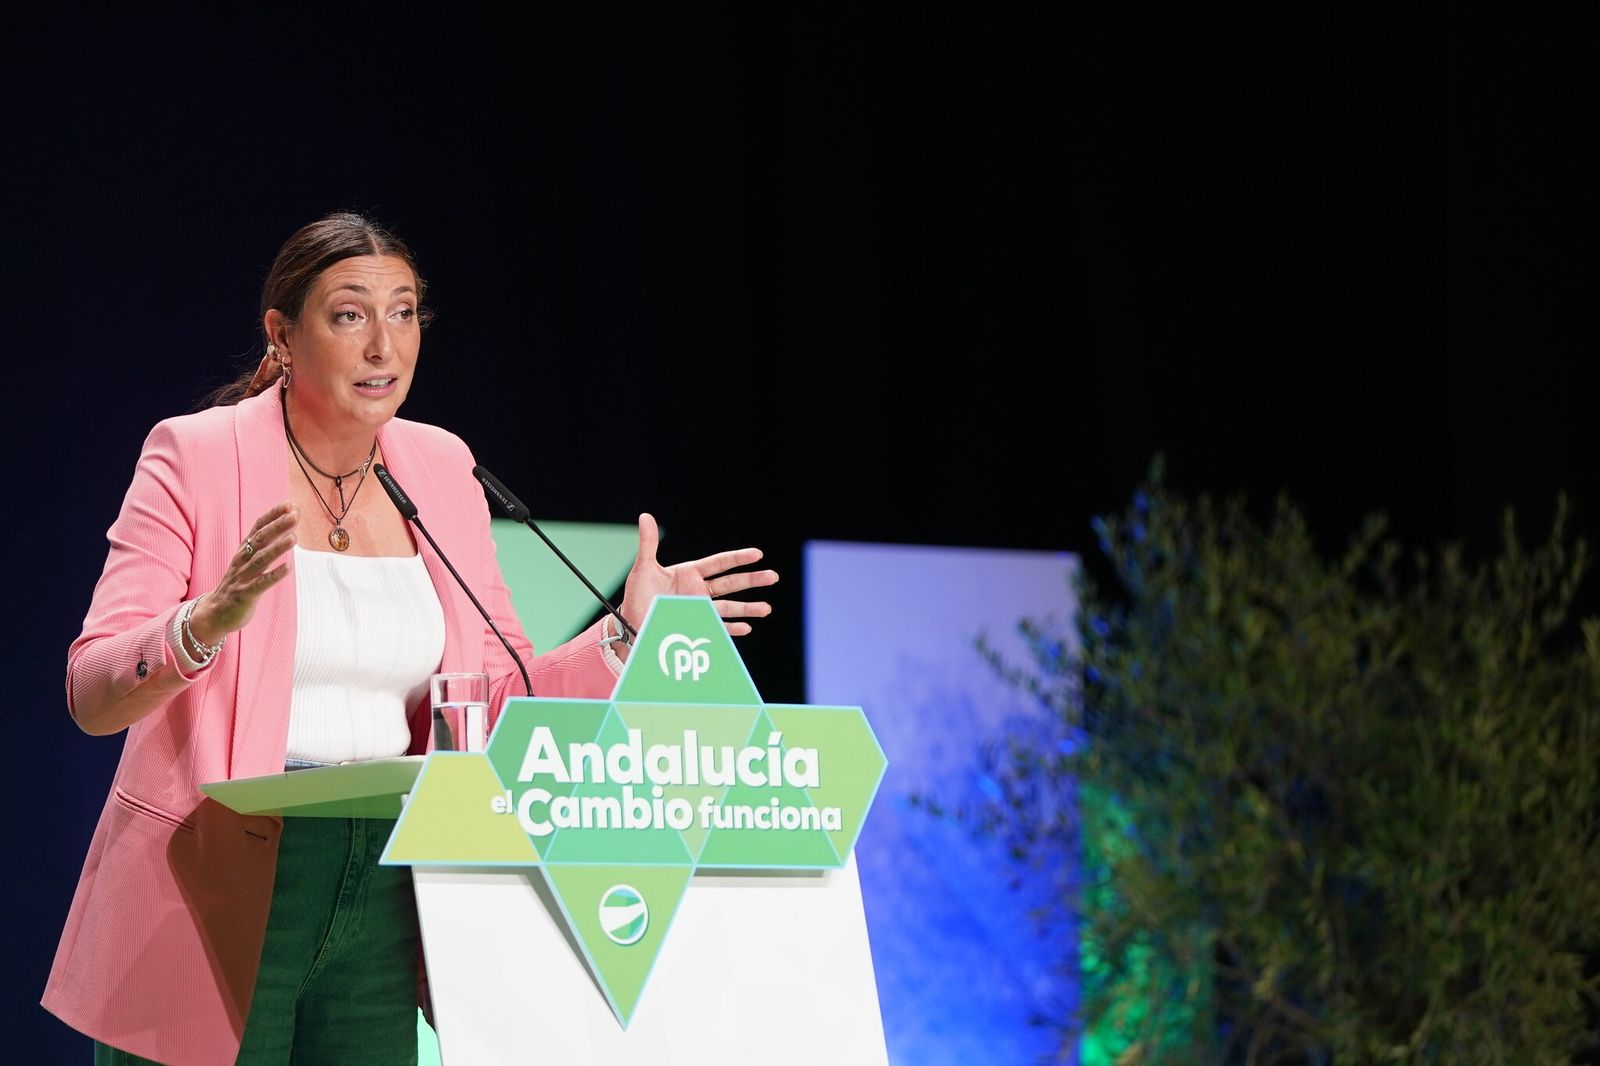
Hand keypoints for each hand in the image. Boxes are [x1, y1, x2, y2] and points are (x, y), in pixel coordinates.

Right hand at [188, 503, 298, 645]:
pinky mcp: (244, 594)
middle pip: (260, 540)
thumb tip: (287, 528)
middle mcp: (242, 560)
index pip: (257, 528)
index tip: (288, 504)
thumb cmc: (237, 584)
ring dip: (277, 548)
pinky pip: (260, 584)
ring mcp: (242, 577)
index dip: (272, 515)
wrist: (214, 613)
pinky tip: (288, 568)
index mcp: (243, 551)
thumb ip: (264, 546)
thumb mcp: (247, 561)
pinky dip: (274, 575)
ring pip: (260, 559)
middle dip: (278, 526)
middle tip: (295, 514)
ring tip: (294, 537)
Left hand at [616, 513, 777, 652]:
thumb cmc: (638, 595)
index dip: (738, 558)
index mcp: (690, 574)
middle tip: (773, 576)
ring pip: (730, 607)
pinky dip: (732, 628)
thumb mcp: (643, 569)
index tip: (757, 554)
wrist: (633, 623)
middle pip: (731, 584)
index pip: (719, 563)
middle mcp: (699, 591)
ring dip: (748, 608)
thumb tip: (645, 516)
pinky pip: (718, 627)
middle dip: (752, 580)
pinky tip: (746, 627)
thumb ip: (648, 544)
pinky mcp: (697, 626)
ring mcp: (700, 609)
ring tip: (766, 609)